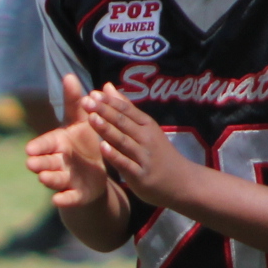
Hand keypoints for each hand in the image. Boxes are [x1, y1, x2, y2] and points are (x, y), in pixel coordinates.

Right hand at [24, 77, 110, 207]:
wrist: (96, 171)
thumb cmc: (85, 142)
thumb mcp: (82, 121)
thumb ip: (74, 102)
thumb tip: (69, 76)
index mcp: (58, 143)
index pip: (45, 144)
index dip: (38, 146)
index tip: (29, 149)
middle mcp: (58, 162)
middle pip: (46, 162)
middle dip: (39, 162)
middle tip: (31, 163)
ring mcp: (65, 179)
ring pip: (54, 180)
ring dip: (48, 179)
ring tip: (43, 178)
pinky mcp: (76, 194)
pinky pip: (69, 198)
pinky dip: (63, 200)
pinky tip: (57, 201)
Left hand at [79, 81, 203, 206]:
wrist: (181, 181)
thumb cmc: (158, 153)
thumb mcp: (146, 128)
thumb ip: (124, 108)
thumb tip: (107, 86)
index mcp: (146, 125)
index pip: (126, 110)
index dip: (109, 101)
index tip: (92, 93)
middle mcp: (146, 138)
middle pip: (123, 123)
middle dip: (104, 111)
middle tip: (86, 101)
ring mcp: (144, 157)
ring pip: (123, 141)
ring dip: (107, 129)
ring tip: (91, 119)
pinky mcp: (141, 175)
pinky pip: (126, 164)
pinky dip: (115, 156)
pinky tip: (102, 148)